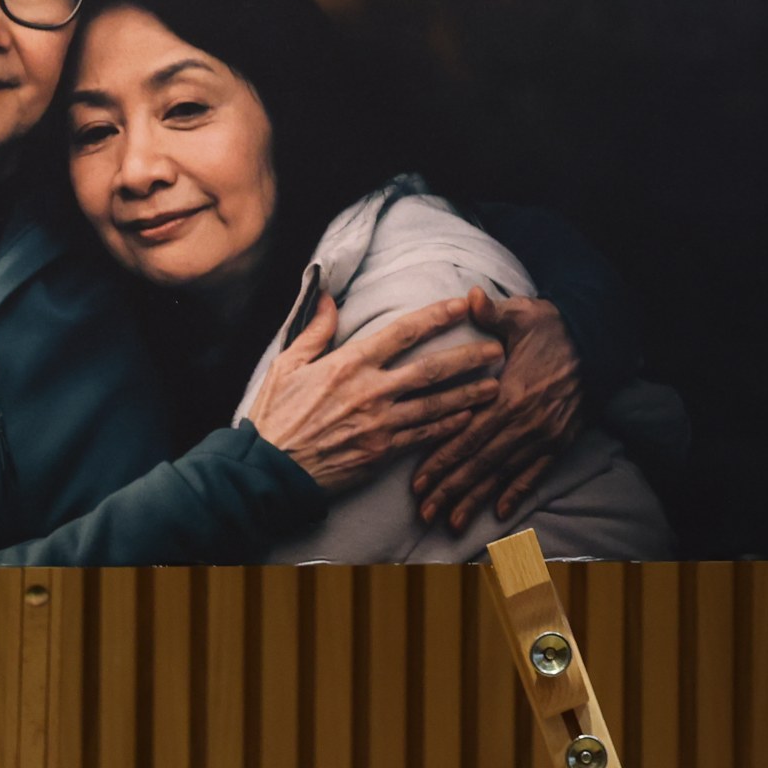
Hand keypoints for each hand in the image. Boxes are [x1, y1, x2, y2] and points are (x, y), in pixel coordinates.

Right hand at [238, 288, 505, 492]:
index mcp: (349, 364)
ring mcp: (379, 424)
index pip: (403, 332)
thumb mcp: (287, 364)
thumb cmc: (275, 417)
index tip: (463, 304)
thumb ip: (314, 330)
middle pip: (431, 369)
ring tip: (496, 385)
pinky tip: (469, 419)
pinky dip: (449, 426)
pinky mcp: (382, 453)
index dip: (436, 315)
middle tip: (499, 349)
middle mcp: (370, 391)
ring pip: (436, 405)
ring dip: (469, 393)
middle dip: (469, 357)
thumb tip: (328, 296)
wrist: (268, 472)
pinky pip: (424, 437)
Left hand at [409, 290, 579, 529]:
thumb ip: (492, 312)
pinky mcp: (560, 441)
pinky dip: (516, 494)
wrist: (599, 344)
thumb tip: (469, 296)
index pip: (467, 435)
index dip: (441, 461)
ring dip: (476, 500)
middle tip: (425, 514)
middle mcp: (525, 422)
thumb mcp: (523, 314)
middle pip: (480, 463)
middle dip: (450, 490)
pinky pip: (535, 474)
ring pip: (503, 474)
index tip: (417, 484)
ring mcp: (543, 435)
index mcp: (510, 394)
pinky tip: (499, 514)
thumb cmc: (554, 327)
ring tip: (452, 525)